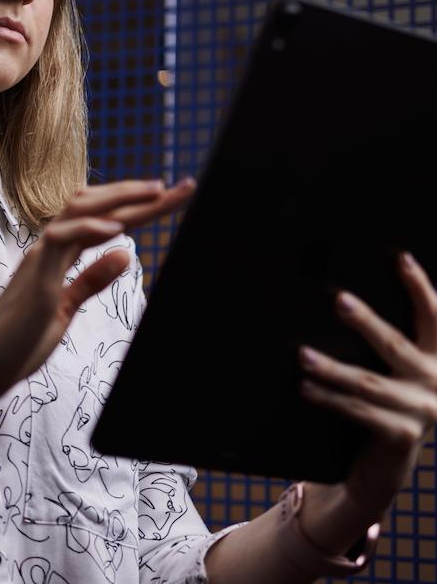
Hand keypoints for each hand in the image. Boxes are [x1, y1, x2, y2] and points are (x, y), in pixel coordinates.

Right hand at [0, 177, 196, 410]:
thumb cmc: (20, 343)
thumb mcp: (66, 309)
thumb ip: (91, 280)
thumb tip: (125, 254)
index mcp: (56, 256)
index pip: (101, 221)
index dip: (135, 208)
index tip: (167, 197)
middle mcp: (47, 249)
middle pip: (93, 205)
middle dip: (135, 194)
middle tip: (177, 185)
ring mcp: (40, 260)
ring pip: (77, 211)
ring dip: (120, 198)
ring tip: (156, 191)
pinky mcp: (36, 278)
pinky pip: (60, 240)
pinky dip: (89, 229)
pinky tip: (118, 228)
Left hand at [298, 252, 436, 517]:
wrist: (385, 468)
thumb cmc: (383, 405)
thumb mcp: (393, 372)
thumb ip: (387, 343)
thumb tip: (343, 299)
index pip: (434, 317)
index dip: (420, 287)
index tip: (400, 258)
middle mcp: (436, 383)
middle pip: (397, 346)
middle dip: (367, 322)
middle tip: (339, 300)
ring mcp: (421, 412)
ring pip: (368, 382)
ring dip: (332, 367)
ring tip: (302, 354)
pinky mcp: (400, 435)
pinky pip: (358, 411)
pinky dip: (329, 398)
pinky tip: (305, 386)